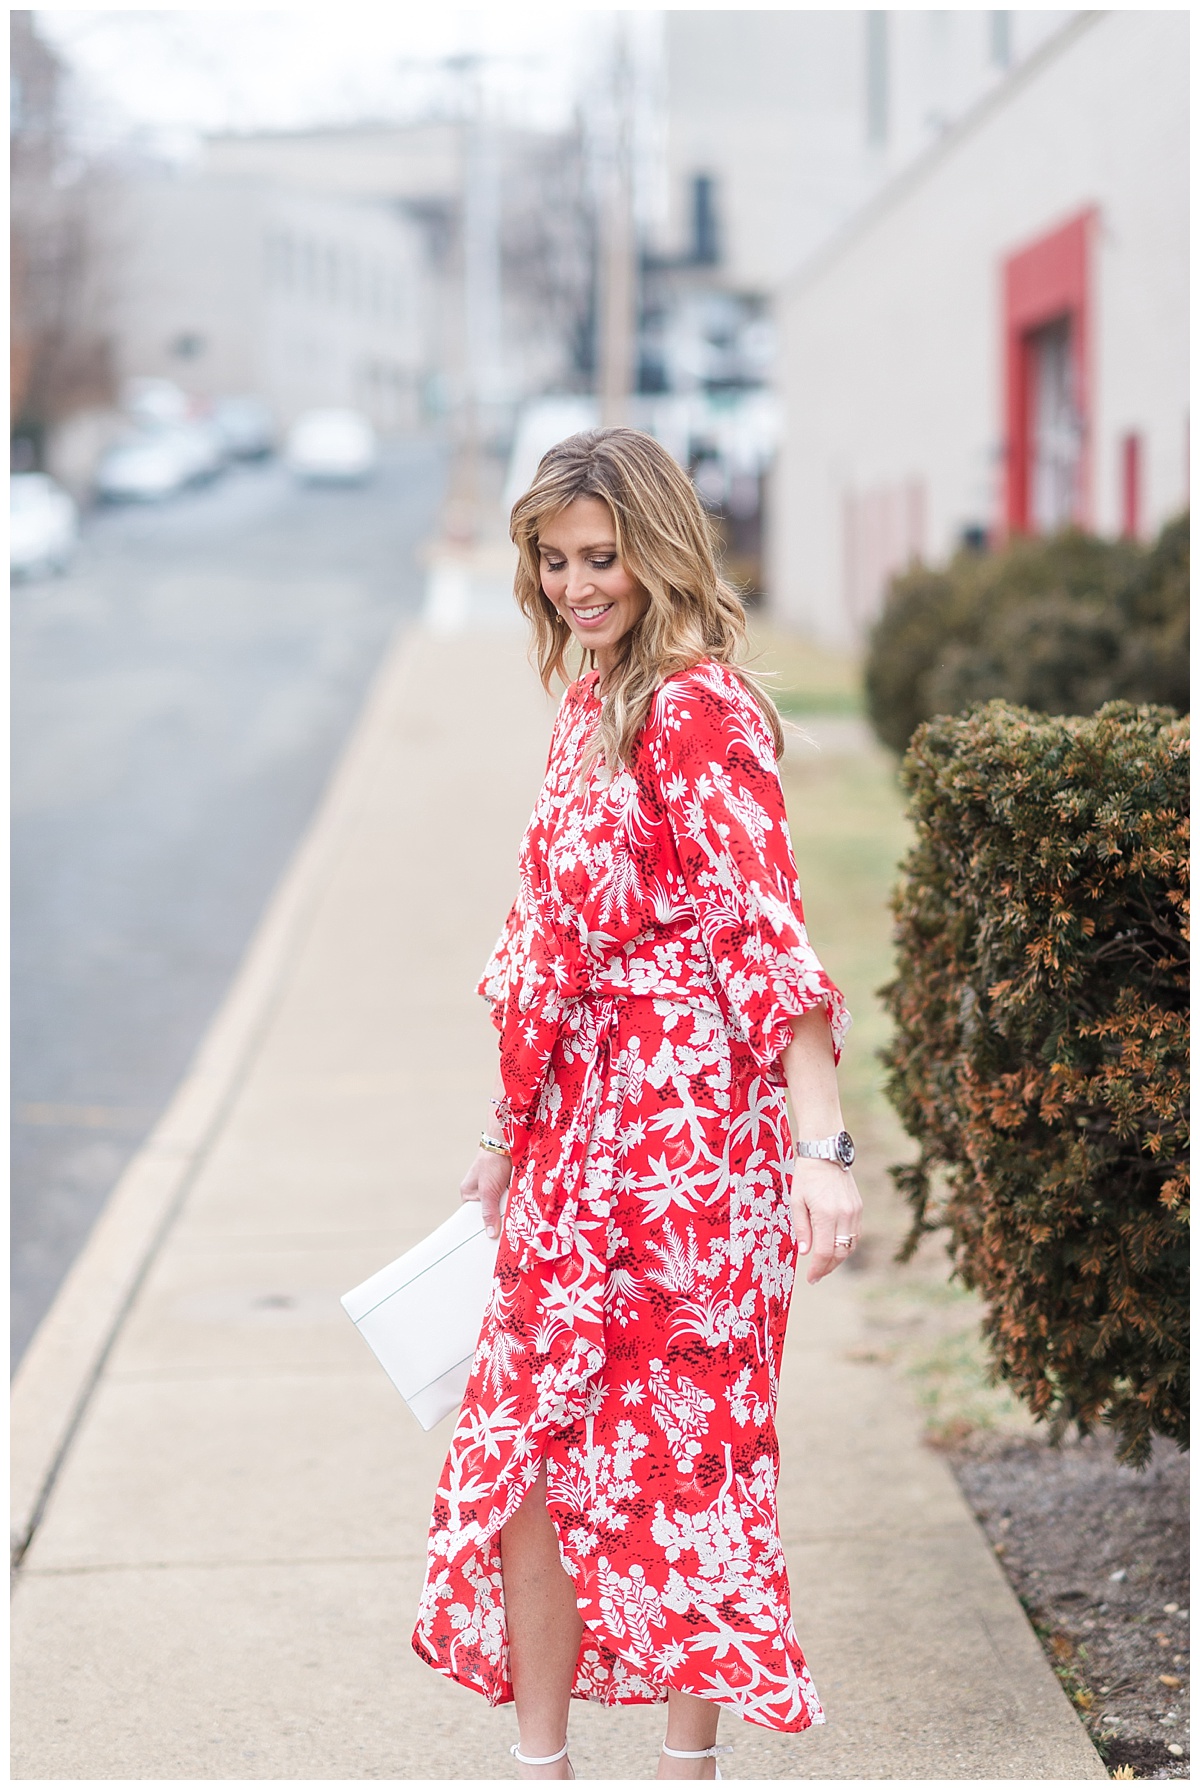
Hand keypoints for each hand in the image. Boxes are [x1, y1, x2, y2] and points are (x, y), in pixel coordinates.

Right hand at [461, 1148, 511, 1240]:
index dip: (484, 1227)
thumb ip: (488, 1213)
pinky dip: (518, 1201)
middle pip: (491, 1213)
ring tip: (518, 1217)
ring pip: (503, 1207)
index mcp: (468, 1194)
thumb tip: (490, 1234)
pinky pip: (512, 1198)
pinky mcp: (508, 1184)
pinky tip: (524, 1207)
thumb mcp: (488, 1191)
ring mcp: (495, 1188)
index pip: (474, 1218)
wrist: (508, 1140)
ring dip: (511, 1209)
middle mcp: (481, 1192)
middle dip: (500, 1218)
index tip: (493, 1240)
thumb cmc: (491, 1162)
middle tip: (509, 1229)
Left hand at [791, 1160, 862, 1283]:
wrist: (826, 1151)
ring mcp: (855, 1211)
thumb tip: (805, 1253)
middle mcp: (845, 1215)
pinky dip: (846, 1244)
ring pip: (850, 1245)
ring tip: (824, 1264)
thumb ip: (801, 1228)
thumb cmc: (806, 1175)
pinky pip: (855, 1233)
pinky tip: (834, 1247)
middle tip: (816, 1275)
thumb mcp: (796, 1201)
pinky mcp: (859, 1207)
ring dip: (838, 1258)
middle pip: (840, 1253)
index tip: (811, 1279)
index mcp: (826, 1214)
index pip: (825, 1252)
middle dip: (828, 1267)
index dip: (818, 1269)